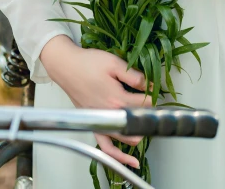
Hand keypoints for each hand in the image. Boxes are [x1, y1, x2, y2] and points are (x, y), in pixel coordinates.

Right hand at [40, 35, 152, 169]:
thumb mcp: (114, 63)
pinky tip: (129, 161)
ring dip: (139, 134)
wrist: (67, 67)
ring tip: (147, 126)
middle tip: (155, 106)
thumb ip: (133, 76)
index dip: (154, 96)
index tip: (158, 91)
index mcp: (116, 98)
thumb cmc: (88, 63)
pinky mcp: (94, 125)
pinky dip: (118, 156)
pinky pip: (106, 147)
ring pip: (125, 138)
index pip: (144, 104)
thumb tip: (150, 85)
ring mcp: (101, 122)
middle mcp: (109, 114)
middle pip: (137, 122)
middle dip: (148, 115)